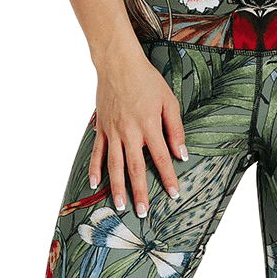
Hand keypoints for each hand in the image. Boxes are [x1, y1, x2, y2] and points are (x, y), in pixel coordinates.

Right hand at [88, 46, 187, 217]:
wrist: (118, 64)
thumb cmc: (146, 81)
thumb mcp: (169, 101)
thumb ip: (175, 128)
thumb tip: (181, 153)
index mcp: (149, 126)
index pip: (161, 158)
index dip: (168, 178)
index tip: (173, 193)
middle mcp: (130, 133)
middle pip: (135, 168)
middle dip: (140, 192)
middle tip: (142, 213)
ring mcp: (113, 132)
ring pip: (115, 166)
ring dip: (117, 188)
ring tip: (120, 206)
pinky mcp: (101, 128)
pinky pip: (97, 152)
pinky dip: (95, 169)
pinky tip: (95, 184)